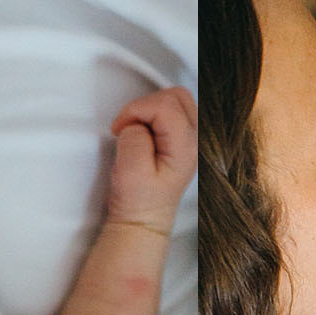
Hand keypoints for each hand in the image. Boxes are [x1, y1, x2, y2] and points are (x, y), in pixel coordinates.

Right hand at [104, 85, 195, 233]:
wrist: (144, 219)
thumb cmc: (137, 199)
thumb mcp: (130, 170)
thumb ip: (134, 137)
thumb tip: (137, 122)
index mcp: (186, 148)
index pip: (164, 106)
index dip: (136, 110)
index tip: (119, 128)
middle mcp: (196, 140)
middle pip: (176, 95)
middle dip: (146, 104)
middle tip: (129, 125)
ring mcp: (193, 138)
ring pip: (176, 99)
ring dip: (151, 108)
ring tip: (136, 128)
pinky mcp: (185, 138)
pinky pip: (174, 110)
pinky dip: (154, 113)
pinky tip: (145, 131)